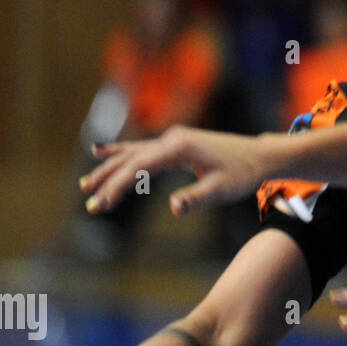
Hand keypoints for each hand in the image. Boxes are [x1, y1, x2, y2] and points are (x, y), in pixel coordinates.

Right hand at [79, 126, 278, 216]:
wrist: (260, 156)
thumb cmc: (243, 174)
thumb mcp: (222, 190)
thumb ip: (197, 198)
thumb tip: (174, 207)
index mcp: (179, 147)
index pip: (138, 168)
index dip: (117, 187)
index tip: (101, 206)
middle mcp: (172, 138)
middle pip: (130, 159)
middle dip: (108, 182)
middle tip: (90, 206)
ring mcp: (173, 138)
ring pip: (132, 153)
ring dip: (109, 168)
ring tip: (86, 185)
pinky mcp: (176, 143)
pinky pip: (142, 148)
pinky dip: (120, 153)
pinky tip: (100, 151)